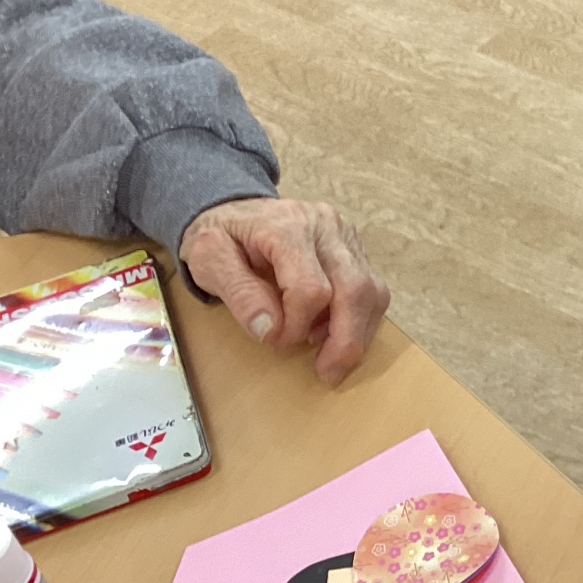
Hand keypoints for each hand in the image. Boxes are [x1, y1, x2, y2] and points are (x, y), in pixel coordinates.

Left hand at [179, 198, 389, 384]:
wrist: (233, 210)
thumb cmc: (220, 237)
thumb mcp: (208, 260)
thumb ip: (238, 293)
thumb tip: (269, 330)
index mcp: (287, 226)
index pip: (311, 288)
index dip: (297, 325)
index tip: (274, 340)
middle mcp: (326, 226)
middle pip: (355, 289)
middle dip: (345, 339)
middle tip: (328, 372)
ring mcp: (346, 235)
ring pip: (372, 291)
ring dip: (357, 332)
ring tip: (332, 356)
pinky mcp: (356, 248)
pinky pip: (373, 289)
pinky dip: (360, 318)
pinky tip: (334, 330)